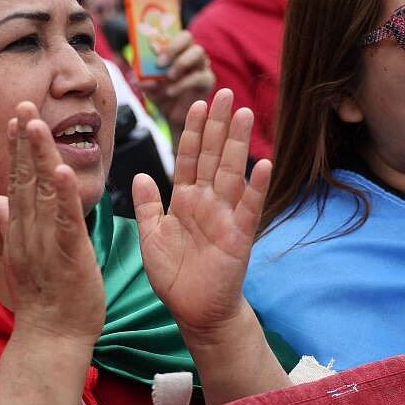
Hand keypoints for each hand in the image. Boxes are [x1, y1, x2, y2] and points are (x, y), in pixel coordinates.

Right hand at [0, 102, 105, 348]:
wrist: (51, 339)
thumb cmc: (44, 302)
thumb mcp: (23, 258)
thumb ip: (9, 225)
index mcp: (21, 230)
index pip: (16, 181)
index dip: (16, 148)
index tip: (16, 117)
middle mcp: (28, 232)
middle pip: (23, 178)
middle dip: (23, 140)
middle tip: (22, 102)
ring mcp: (44, 242)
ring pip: (40, 192)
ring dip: (37, 157)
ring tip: (35, 123)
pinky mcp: (66, 255)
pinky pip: (64, 220)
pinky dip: (62, 195)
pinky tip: (61, 170)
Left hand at [133, 89, 268, 337]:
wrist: (195, 312)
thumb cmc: (175, 276)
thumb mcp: (151, 238)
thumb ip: (148, 206)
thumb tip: (140, 176)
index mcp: (185, 200)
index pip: (189, 158)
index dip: (192, 132)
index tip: (197, 103)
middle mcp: (207, 203)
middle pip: (213, 156)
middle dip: (218, 125)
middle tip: (225, 92)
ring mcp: (225, 217)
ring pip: (231, 173)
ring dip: (238, 144)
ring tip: (244, 114)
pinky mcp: (239, 237)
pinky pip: (249, 209)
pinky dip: (256, 188)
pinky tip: (263, 164)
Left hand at [138, 30, 213, 128]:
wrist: (173, 117)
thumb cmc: (161, 94)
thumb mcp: (148, 85)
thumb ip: (142, 78)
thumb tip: (136, 77)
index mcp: (174, 49)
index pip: (170, 33)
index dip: (161, 38)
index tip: (151, 50)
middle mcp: (189, 52)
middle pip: (187, 37)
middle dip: (172, 47)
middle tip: (159, 63)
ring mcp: (201, 64)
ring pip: (198, 52)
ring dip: (180, 62)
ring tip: (168, 76)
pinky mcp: (207, 80)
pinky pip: (199, 76)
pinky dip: (183, 83)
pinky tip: (170, 91)